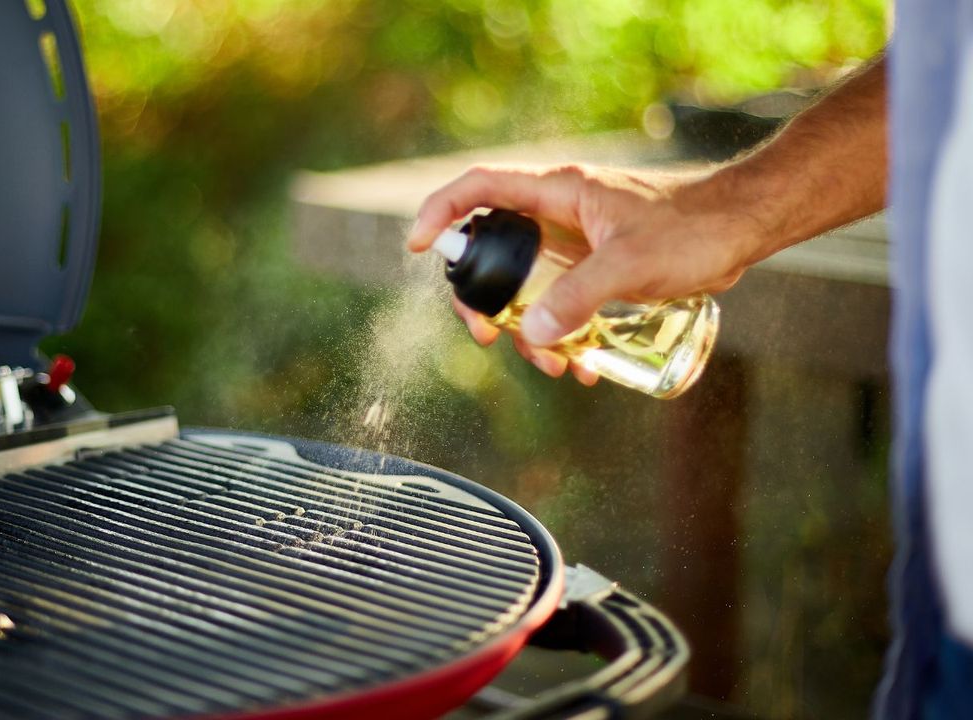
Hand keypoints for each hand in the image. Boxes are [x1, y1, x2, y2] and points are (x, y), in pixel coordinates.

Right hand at [408, 164, 768, 379]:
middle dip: (483, 300)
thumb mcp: (630, 263)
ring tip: (554, 366)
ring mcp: (574, 243)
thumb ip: (578, 296)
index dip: (441, 212)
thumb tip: (530, 333)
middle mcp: (557, 215)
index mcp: (557, 194)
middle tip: (486, 335)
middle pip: (492, 251)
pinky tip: (584, 364)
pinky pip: (560, 303)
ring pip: (526, 287)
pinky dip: (563, 334)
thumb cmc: (693, 227)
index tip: (418, 246)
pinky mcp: (595, 267)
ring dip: (529, 330)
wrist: (741, 228)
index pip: (479, 189)